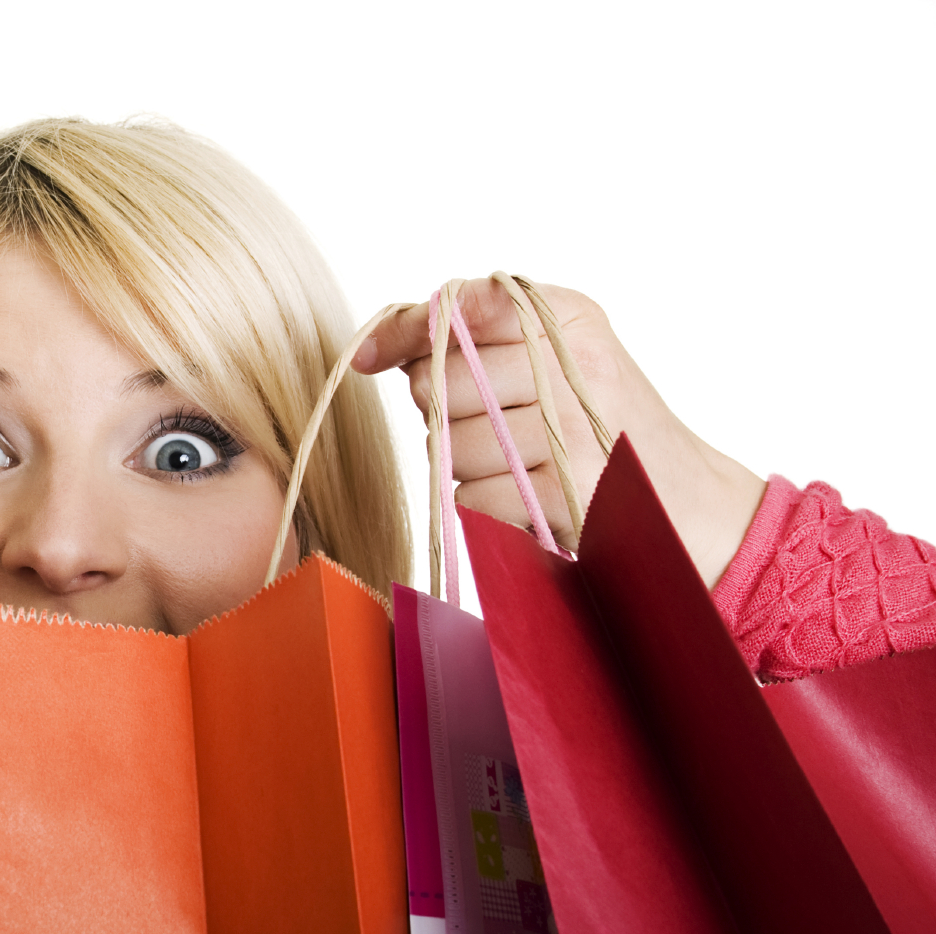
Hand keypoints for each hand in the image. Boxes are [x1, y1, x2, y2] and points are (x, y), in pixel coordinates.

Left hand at [352, 279, 763, 587]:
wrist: (686, 502)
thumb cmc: (598, 429)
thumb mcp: (554, 361)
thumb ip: (476, 341)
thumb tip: (372, 349)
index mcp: (567, 317)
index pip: (459, 306)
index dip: (405, 331)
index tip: (368, 356)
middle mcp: (575, 361)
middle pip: (440, 383)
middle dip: (445, 415)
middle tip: (496, 429)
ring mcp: (574, 426)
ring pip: (451, 446)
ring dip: (467, 467)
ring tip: (520, 465)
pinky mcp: (569, 490)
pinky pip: (474, 497)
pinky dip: (486, 507)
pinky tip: (526, 498)